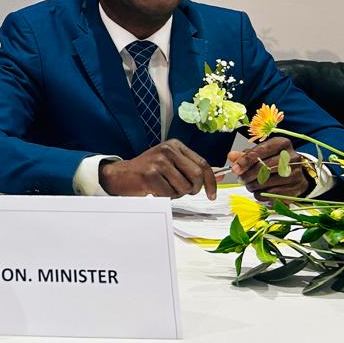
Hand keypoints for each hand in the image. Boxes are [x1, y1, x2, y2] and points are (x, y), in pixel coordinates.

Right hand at [99, 139, 217, 198]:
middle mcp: (168, 150)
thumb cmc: (148, 171)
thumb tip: (222, 175)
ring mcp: (158, 161)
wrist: (121, 175)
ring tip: (165, 188)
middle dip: (193, 189)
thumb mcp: (172, 164)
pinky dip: (166, 197)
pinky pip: (170, 193)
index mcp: (175, 145)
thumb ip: (193, 169)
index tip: (212, 194)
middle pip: (196, 176)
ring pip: (184, 187)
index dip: (211, 182)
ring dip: (177, 194)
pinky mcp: (150, 174)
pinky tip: (156, 190)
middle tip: (184, 191)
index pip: (202, 163)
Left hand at [226, 137, 310, 201]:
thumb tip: (231, 156)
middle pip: (264, 167)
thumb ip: (245, 155)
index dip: (246, 160)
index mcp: (282, 143)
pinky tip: (258, 191)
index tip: (235, 169)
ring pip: (267, 182)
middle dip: (247, 175)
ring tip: (249, 185)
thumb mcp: (261, 153)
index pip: (261, 150)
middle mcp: (292, 157)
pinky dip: (261, 194)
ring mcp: (296, 173)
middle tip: (240, 179)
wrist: (297, 174)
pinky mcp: (296, 188)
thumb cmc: (275, 161)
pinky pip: (272, 194)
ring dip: (252, 186)